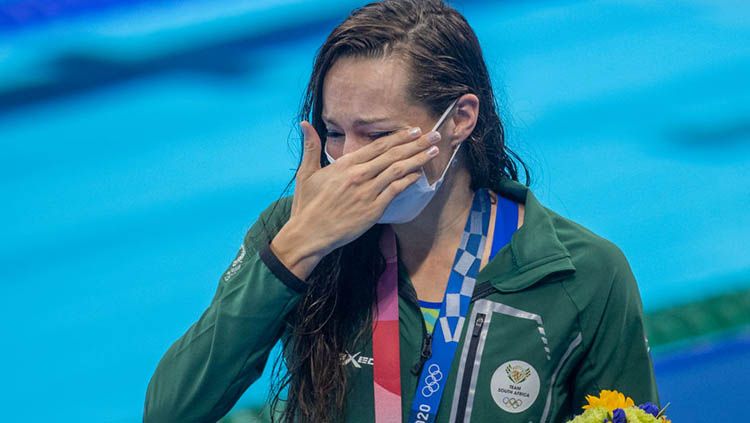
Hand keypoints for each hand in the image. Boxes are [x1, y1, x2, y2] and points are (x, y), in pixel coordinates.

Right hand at [270, 121, 441, 279]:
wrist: (309, 234)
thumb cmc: (307, 205)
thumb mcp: (307, 173)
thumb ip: (311, 147)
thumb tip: (305, 124)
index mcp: (345, 165)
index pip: (378, 146)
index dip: (398, 137)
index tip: (413, 130)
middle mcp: (359, 175)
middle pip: (393, 155)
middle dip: (416, 143)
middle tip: (434, 135)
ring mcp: (368, 193)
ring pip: (398, 171)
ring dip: (418, 159)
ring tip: (433, 151)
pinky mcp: (373, 210)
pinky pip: (395, 191)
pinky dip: (409, 181)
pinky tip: (419, 174)